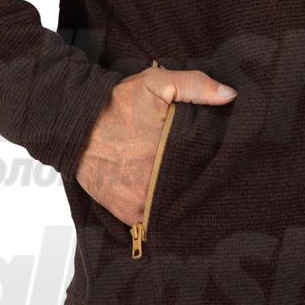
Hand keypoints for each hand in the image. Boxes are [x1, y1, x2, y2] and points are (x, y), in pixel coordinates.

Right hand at [75, 64, 237, 225]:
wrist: (74, 124)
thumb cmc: (117, 103)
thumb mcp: (157, 83)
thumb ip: (195, 85)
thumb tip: (230, 95)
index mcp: (169, 155)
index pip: (205, 172)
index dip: (212, 168)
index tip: (215, 163)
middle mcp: (154, 186)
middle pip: (188, 193)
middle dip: (195, 186)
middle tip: (199, 175)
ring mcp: (139, 204)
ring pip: (171, 209)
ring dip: (176, 201)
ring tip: (181, 186)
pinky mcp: (126, 213)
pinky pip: (151, 221)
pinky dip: (158, 213)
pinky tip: (163, 198)